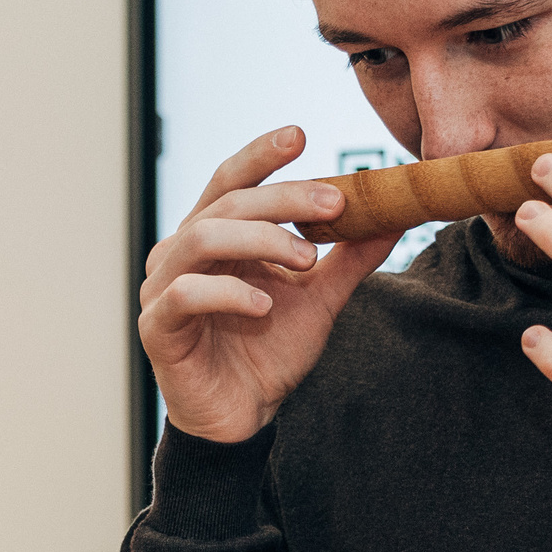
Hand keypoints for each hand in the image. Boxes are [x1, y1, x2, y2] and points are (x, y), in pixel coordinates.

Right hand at [141, 127, 400, 443]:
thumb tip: (394, 212)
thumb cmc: (269, 352)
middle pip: (226, 203)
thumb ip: (350, 256)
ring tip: (307, 260)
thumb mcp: (320, 297)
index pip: (231, 181)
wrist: (244, 417)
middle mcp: (181, 252)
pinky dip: (229, 293)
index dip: (260, 155)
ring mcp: (163, 287)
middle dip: (284, 199)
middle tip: (335, 205)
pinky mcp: (157, 327)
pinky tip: (264, 307)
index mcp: (214, 235)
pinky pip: (186, 294)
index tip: (301, 135)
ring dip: (261, 240)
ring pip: (201, 237)